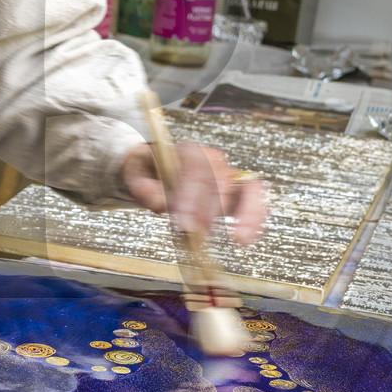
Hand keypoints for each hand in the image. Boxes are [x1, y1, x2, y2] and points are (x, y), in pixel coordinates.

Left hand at [118, 140, 268, 248]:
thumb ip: (143, 187)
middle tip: (201, 234)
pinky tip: (247, 239)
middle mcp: (213, 160)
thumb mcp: (136, 174)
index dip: (192, 198)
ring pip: (250, 187)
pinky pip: (255, 202)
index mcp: (189, 152)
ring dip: (248, 213)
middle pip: (222, 180)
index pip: (196, 169)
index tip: (185, 224)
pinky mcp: (237, 193)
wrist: (157, 168)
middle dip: (212, 210)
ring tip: (240, 238)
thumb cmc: (149, 171)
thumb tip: (159, 202)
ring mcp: (228, 175)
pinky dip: (255, 220)